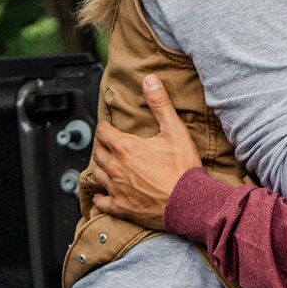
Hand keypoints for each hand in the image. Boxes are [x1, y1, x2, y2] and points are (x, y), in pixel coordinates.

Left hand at [87, 76, 200, 227]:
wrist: (189, 203)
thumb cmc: (182, 168)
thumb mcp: (174, 130)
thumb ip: (160, 104)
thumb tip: (149, 80)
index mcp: (125, 148)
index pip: (103, 132)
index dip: (105, 126)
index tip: (109, 125)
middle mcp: (115, 168)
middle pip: (98, 153)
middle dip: (102, 145)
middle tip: (108, 142)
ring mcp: (116, 189)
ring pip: (97, 175)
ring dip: (100, 167)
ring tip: (106, 163)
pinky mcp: (121, 207)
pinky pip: (101, 202)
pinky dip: (99, 197)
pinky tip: (102, 195)